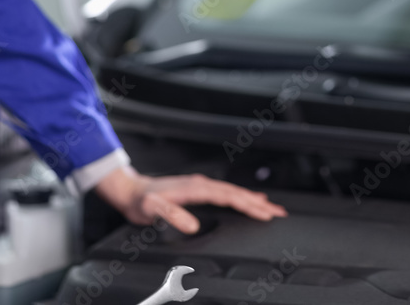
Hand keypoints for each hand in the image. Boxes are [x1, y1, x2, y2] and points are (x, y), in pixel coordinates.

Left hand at [94, 166, 286, 232]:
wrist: (131, 191)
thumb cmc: (141, 201)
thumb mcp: (152, 209)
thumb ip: (172, 216)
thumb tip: (193, 225)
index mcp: (195, 188)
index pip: (228, 197)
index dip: (247, 205)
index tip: (264, 213)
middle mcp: (201, 184)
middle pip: (236, 193)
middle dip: (258, 203)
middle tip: (278, 212)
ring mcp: (201, 185)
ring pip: (233, 192)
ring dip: (253, 200)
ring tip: (271, 207)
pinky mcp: (199, 189)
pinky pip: (226, 192)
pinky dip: (241, 196)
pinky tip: (248, 199)